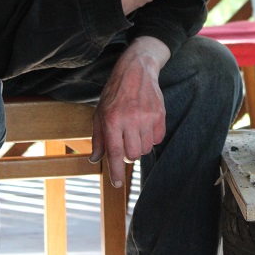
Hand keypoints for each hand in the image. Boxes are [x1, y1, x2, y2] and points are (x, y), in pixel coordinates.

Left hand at [89, 37, 169, 186]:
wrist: (136, 69)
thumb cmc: (115, 93)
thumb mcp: (100, 113)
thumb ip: (98, 138)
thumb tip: (95, 159)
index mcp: (111, 119)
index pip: (113, 152)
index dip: (116, 171)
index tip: (117, 184)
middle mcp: (129, 119)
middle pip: (132, 155)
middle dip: (128, 154)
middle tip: (125, 143)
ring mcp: (146, 116)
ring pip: (145, 149)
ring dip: (140, 146)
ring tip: (135, 131)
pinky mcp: (160, 114)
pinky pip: (158, 139)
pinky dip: (151, 138)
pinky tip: (146, 126)